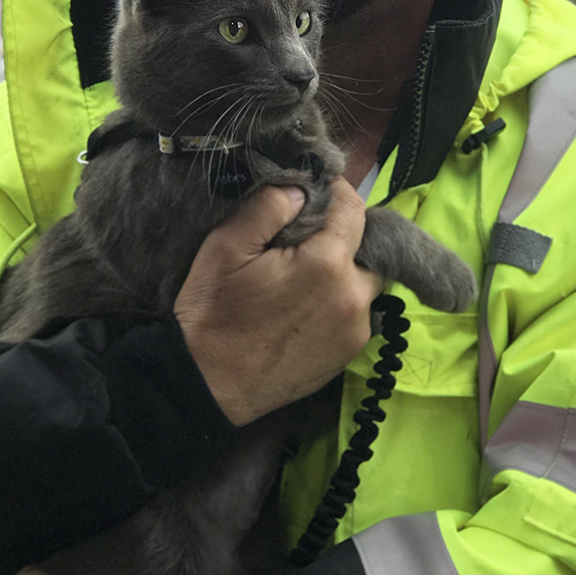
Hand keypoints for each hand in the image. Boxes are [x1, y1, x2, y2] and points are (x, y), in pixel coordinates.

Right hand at [175, 178, 381, 426]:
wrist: (207, 385)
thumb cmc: (213, 314)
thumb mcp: (226, 246)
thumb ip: (269, 206)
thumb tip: (302, 188)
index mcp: (327, 263)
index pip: (354, 208)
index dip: (335, 192)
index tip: (313, 191)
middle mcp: (353, 296)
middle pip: (368, 247)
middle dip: (343, 235)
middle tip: (306, 236)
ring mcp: (355, 329)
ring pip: (366, 281)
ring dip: (345, 270)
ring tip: (305, 273)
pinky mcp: (348, 354)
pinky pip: (356, 313)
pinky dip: (340, 301)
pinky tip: (306, 306)